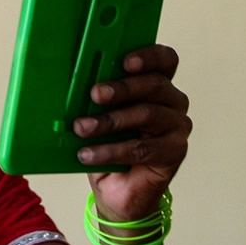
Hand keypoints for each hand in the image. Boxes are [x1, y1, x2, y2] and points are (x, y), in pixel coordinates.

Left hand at [72, 45, 190, 220]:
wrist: (116, 188)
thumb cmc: (107, 142)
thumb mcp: (97, 114)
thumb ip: (94, 96)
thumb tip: (69, 82)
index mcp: (156, 84)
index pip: (165, 60)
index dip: (149, 56)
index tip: (126, 61)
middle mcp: (172, 102)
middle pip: (156, 84)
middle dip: (122, 88)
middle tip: (95, 94)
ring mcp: (177, 127)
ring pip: (148, 115)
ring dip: (111, 121)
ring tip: (82, 128)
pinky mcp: (174, 153)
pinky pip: (143, 149)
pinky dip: (111, 151)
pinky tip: (88, 154)